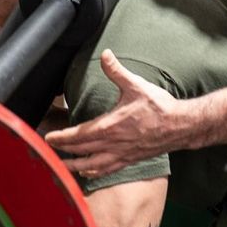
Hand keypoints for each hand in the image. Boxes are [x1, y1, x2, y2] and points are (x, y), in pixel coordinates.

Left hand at [45, 51, 188, 176]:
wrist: (181, 126)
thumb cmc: (159, 107)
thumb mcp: (136, 85)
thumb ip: (117, 71)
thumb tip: (105, 54)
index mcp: (111, 126)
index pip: (79, 134)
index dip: (61, 137)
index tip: (48, 137)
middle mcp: (113, 144)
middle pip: (81, 150)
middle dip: (62, 150)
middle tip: (46, 149)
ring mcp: (121, 154)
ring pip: (91, 164)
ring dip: (73, 166)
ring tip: (60, 167)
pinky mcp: (129, 160)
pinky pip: (107, 169)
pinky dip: (93, 172)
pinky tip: (87, 172)